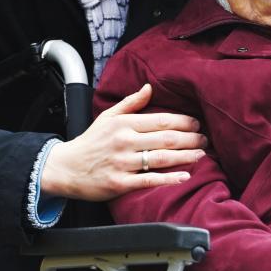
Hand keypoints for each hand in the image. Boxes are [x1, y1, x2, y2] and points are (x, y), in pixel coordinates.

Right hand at [41, 84, 206, 200]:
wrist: (66, 168)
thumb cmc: (90, 142)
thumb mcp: (108, 117)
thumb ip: (131, 103)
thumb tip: (149, 87)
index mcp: (123, 124)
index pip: (160, 120)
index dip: (183, 121)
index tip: (197, 123)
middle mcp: (124, 141)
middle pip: (165, 138)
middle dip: (190, 138)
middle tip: (205, 139)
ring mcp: (122, 163)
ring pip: (160, 158)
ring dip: (185, 156)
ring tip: (201, 154)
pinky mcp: (120, 183)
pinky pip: (149, 180)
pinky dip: (169, 178)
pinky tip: (185, 176)